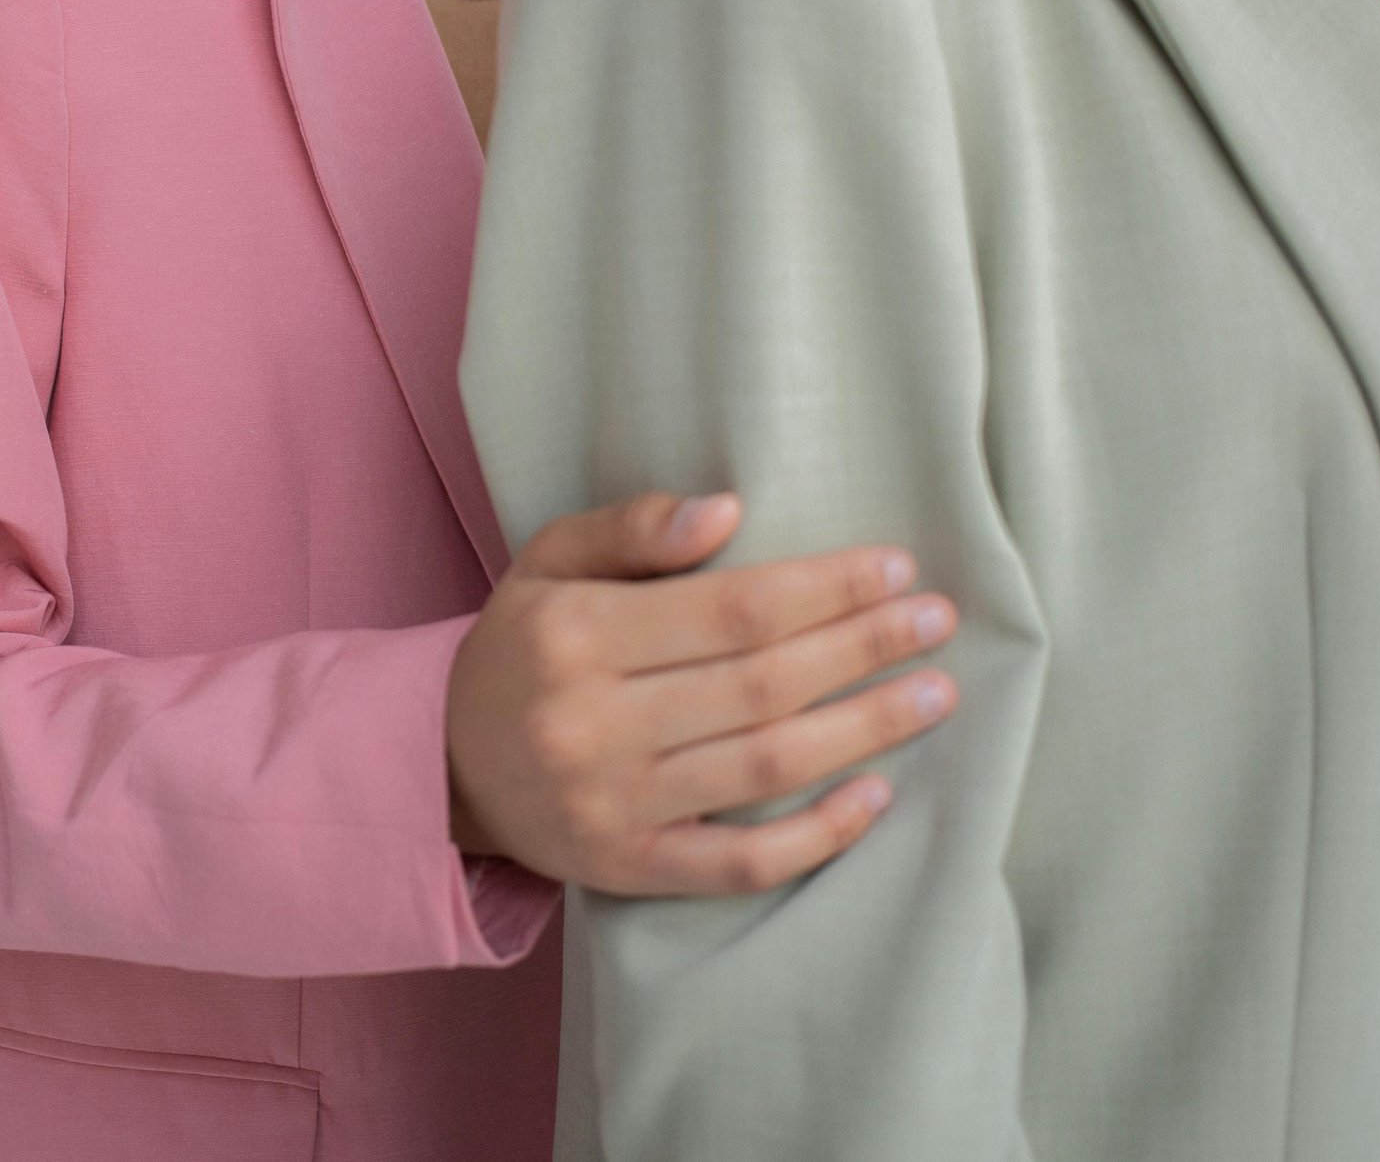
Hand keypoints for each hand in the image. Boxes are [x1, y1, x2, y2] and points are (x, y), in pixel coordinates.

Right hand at [447, 492, 955, 895]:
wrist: (442, 765)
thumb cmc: (518, 648)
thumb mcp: (546, 562)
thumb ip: (630, 528)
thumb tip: (729, 510)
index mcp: (575, 636)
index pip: (730, 609)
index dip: (824, 588)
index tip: (896, 568)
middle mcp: (593, 723)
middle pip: (761, 683)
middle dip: (862, 647)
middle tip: (936, 620)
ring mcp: (613, 805)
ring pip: (765, 766)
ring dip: (865, 730)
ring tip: (934, 693)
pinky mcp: (628, 868)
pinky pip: (739, 863)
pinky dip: (817, 837)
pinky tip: (878, 798)